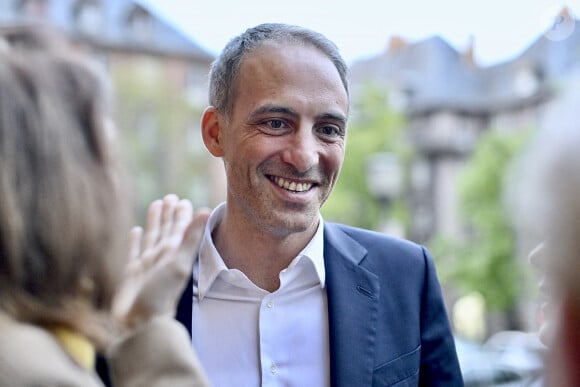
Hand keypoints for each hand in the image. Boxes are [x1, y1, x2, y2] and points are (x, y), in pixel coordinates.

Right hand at [112, 194, 209, 330]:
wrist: (140, 324)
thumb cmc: (161, 295)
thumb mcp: (179, 264)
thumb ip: (191, 238)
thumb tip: (205, 210)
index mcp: (174, 254)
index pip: (180, 229)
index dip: (182, 215)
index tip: (183, 200)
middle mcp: (161, 257)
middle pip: (166, 230)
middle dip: (169, 214)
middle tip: (170, 197)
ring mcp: (147, 265)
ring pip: (152, 237)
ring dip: (155, 221)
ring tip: (156, 204)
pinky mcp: (132, 273)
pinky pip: (135, 251)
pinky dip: (136, 241)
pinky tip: (136, 230)